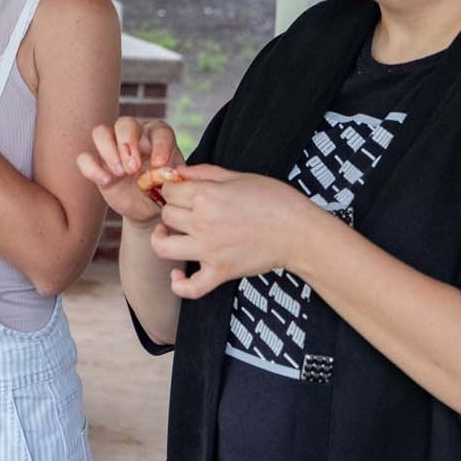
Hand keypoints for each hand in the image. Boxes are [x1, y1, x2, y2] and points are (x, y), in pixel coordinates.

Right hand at [76, 116, 180, 227]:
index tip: (159, 164)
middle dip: (127, 144)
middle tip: (133, 168)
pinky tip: (106, 181)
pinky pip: (84, 157)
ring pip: (100, 132)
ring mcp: (112, 148)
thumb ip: (172, 178)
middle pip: (125, 124)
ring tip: (120, 173)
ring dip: (108, 151)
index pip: (159, 131)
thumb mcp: (173, 185)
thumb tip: (168, 173)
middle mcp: (134, 137)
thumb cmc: (162, 190)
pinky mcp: (97, 163)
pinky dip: (92, 168)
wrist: (146, 207)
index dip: (160, 145)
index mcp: (157, 137)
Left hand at [150, 164, 320, 298]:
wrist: (298, 231)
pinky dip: (179, 285)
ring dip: (162, 240)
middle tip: (184, 209)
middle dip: (172, 209)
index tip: (181, 191)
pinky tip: (178, 275)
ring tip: (169, 234)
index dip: (172, 188)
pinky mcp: (220, 273)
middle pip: (166, 215)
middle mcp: (203, 223)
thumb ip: (204, 172)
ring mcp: (209, 251)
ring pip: (164, 248)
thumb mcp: (238, 176)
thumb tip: (178, 172)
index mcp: (206, 196)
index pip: (169, 191)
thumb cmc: (274, 199)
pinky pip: (190, 288)